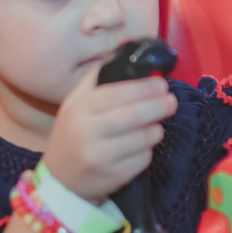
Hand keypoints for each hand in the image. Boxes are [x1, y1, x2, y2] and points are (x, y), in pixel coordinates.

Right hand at [41, 66, 177, 202]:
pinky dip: (148, 150)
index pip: (118, 93)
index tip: (161, 84)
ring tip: (156, 123)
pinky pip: (143, 159)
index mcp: (80, 109)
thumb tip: (126, 52)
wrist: (60, 179)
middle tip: (171, 101)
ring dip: (156, 129)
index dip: (145, 87)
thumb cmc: (73, 134)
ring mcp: (100, 156)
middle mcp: (87, 132)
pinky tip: (142, 146)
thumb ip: (97, 79)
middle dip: (159, 106)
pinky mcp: (113, 176)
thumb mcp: (75, 103)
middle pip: (134, 115)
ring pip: (143, 138)